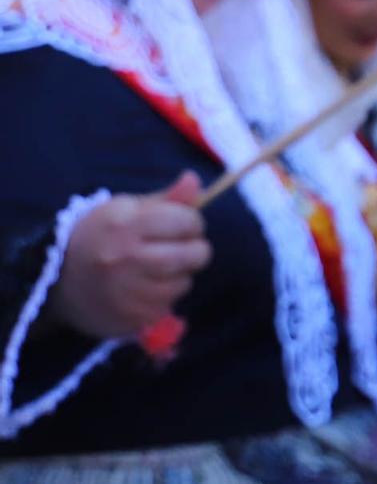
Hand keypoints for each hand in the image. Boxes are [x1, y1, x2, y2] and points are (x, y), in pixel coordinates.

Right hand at [51, 172, 210, 340]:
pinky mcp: (128, 319)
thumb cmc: (101, 236)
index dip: (192, 222)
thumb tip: (194, 180)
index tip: (184, 225)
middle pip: (193, 255)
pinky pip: (167, 307)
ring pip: (183, 283)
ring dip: (179, 276)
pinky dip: (163, 299)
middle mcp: (124, 258)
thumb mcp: (127, 209)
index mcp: (125, 224)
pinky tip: (142, 290)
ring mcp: (126, 292)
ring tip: (154, 269)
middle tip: (183, 249)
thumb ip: (167, 198)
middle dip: (196, 250)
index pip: (186, 221)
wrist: (57, 281)